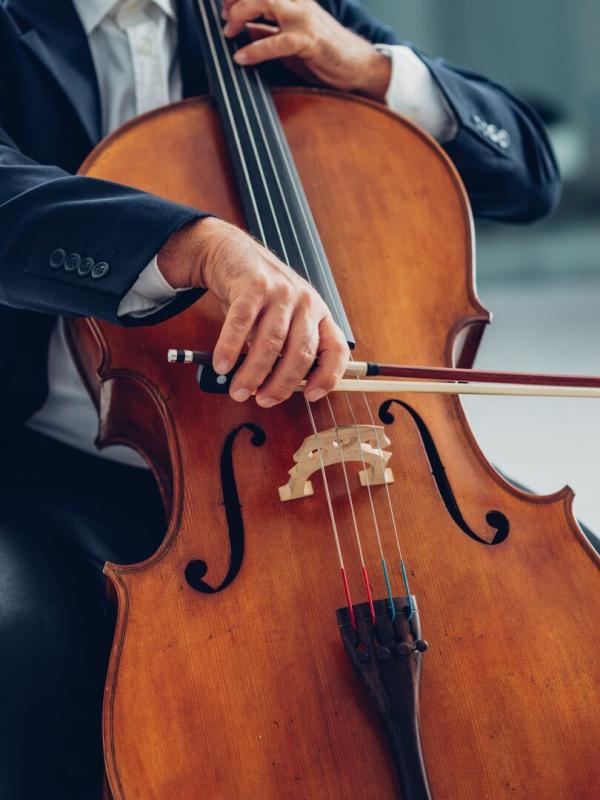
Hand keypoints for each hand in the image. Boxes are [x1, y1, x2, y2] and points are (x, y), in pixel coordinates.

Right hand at [157, 217, 348, 405]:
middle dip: (281, 384)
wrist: (233, 254)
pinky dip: (230, 348)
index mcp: (319, 314)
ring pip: (271, 342)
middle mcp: (306, 303)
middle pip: (301, 352)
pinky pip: (241, 324)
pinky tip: (222, 365)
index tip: (311, 396)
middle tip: (263, 401)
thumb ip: (284, 350)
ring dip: (253, 373)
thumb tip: (272, 390)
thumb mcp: (284, 319)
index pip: (335, 349)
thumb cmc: (260, 296)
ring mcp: (281, 293)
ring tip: (239, 391)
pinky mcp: (253, 286)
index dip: (328, 376)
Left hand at [221, 0, 391, 100]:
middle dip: (235, 0)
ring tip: (228, 31)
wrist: (358, 66)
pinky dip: (255, 49)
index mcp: (292, 0)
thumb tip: (243, 29)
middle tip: (223, 19)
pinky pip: (277, 41)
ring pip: (266, 2)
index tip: (221, 7)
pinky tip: (241, 58)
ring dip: (240, 13)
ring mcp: (305, 19)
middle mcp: (298, 2)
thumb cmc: (325, 53)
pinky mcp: (310, 40)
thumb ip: (267, 31)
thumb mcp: (289, 38)